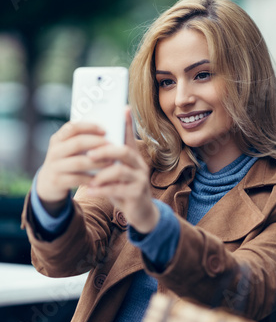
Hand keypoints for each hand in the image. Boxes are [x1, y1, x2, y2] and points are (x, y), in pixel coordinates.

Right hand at [36, 121, 108, 214]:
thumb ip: (80, 141)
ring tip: (111, 162)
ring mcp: (54, 166)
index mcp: (58, 139)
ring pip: (79, 162)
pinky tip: (102, 177)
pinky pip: (78, 179)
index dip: (90, 127)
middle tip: (111, 147)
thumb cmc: (66, 162)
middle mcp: (54, 151)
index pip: (72, 127)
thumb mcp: (67, 150)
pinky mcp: (57, 181)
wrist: (48, 183)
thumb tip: (105, 133)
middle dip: (97, 144)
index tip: (105, 131)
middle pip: (77, 143)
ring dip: (98, 162)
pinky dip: (92, 178)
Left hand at [87, 107, 159, 233]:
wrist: (140, 213)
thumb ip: (109, 159)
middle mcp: (139, 166)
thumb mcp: (118, 173)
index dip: (127, 124)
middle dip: (106, 151)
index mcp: (133, 158)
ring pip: (121, 171)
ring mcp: (140, 180)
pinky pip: (118, 190)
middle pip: (125, 151)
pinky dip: (102, 190)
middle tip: (89, 154)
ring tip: (89, 179)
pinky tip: (90, 191)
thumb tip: (92, 145)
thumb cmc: (125, 189)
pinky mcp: (137, 195)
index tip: (123, 108)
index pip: (129, 137)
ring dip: (102, 174)